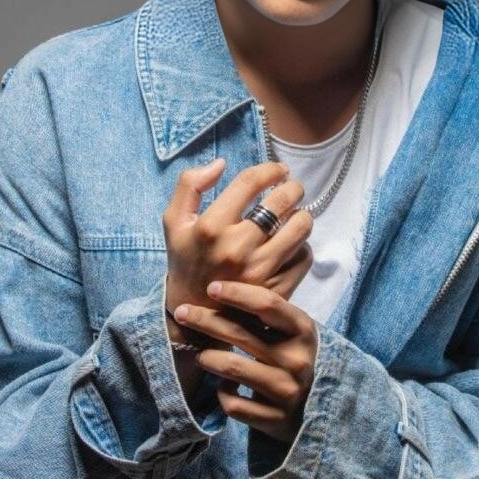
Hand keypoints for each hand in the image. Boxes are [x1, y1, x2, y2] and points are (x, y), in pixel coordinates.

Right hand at [163, 159, 312, 316]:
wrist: (192, 314)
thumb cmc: (185, 260)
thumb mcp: (174, 221)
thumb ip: (190, 185)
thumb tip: (221, 163)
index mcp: (211, 226)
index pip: (251, 181)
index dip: (270, 169)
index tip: (279, 170)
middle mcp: (237, 247)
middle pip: (282, 201)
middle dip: (293, 188)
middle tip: (292, 189)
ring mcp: (259, 271)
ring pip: (301, 228)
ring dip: (301, 216)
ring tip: (294, 215)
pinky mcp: (276, 290)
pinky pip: (305, 256)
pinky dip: (302, 246)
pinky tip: (291, 244)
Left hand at [174, 280, 317, 442]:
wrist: (319, 406)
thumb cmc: (296, 356)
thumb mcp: (292, 331)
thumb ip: (267, 314)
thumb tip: (221, 289)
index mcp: (303, 330)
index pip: (266, 304)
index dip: (236, 293)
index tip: (211, 287)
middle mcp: (297, 359)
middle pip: (240, 333)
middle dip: (205, 320)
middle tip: (182, 312)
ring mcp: (287, 391)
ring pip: (231, 368)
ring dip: (208, 357)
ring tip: (201, 354)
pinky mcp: (275, 420)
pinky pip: (233, 404)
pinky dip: (222, 392)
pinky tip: (223, 385)